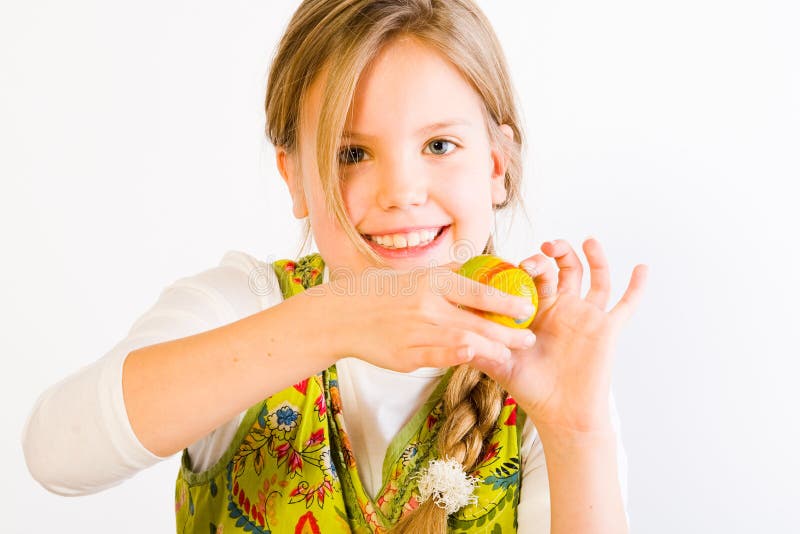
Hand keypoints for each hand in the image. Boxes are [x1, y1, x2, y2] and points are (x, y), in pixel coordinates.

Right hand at [323, 262, 537, 372]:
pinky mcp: (405, 355)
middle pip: (477, 322)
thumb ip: (445, 274)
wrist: (340, 315)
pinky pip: (439, 359)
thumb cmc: (378, 292)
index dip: (506, 301)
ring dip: (491, 351)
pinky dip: (459, 359)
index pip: (477, 290)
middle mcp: (426, 305)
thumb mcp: (413, 274)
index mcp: (431, 281)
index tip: (527, 307)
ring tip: (508, 355)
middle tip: (529, 338)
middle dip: (508, 333)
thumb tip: (476, 265)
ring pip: (463, 343)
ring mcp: (415, 332)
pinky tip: (475, 359)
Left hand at [469, 237, 647, 432]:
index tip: (519, 262)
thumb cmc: (530, 390)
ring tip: (587, 240)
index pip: (535, 276)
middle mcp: (564, 309)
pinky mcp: (607, 328)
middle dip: (556, 254)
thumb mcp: (499, 364)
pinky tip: (643, 268)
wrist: (561, 414)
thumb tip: (451, 335)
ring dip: (594, 257)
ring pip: (595, 277)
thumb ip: (479, 347)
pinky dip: (637, 286)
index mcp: (538, 311)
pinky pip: (627, 304)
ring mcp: (587, 316)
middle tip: (546, 249)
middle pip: (565, 269)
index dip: (529, 264)